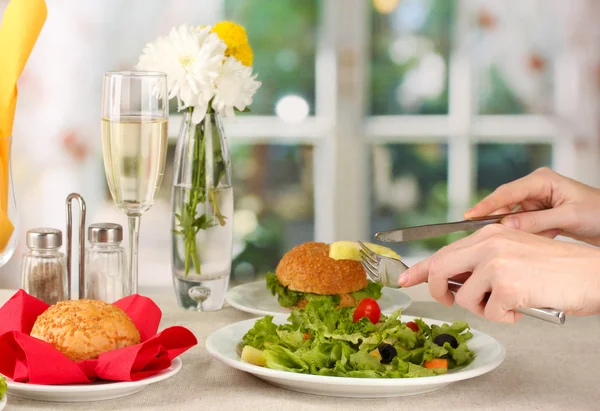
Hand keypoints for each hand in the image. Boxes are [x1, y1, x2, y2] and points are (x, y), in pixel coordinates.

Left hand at [398, 224, 599, 322]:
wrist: (593, 273)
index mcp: (488, 234)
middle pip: (439, 270)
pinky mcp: (507, 286)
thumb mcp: (513, 254)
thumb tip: (454, 284)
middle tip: (454, 301)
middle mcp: (488, 244)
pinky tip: (523, 307)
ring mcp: (496, 263)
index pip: (442, 251)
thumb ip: (481, 263)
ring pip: (464, 298)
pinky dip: (506, 318)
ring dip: (484, 308)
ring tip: (510, 301)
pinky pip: (490, 314)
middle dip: (439, 292)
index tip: (404, 278)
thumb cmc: (557, 268)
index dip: (419, 268)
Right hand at [465, 167, 599, 245]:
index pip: (507, 192)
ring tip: (523, 238)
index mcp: (542, 179)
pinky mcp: (541, 214)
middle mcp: (536, 188)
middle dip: (499, 220)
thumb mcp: (569, 217)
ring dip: (518, 230)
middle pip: (506, 204)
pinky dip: (529, 235)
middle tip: (482, 234)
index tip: (470, 216)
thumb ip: (537, 221)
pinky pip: (524, 226)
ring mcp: (538, 201)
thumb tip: (507, 225)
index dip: (487, 205)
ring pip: (514, 218)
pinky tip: (537, 239)